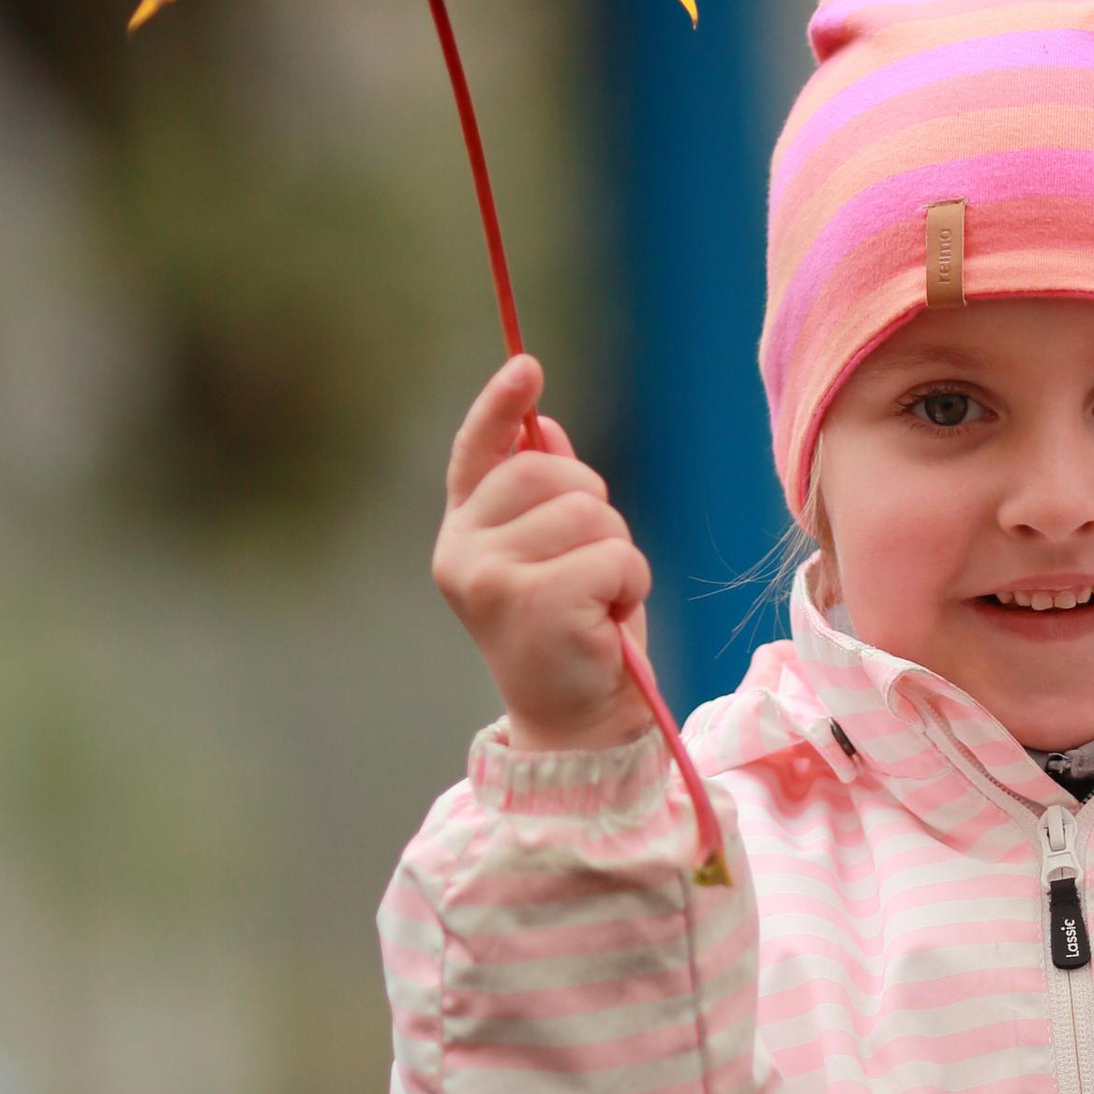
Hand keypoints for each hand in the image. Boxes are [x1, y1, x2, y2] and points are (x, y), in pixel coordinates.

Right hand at [433, 355, 655, 752]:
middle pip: (554, 473)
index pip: (478, 452)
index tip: (528, 367)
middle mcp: (463, 552)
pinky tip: (608, 621)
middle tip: (591, 574)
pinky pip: (614, 555)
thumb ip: (543, 500)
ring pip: (590, 513)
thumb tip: (547, 429)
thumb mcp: (557, 559)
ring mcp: (493, 577)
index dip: (501, 405)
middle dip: (594, 512)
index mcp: (464, 534)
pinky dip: (630, 585)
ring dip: (618, 555)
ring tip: (599, 602)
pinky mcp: (534, 602)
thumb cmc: (573, 639)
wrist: (577, 726)